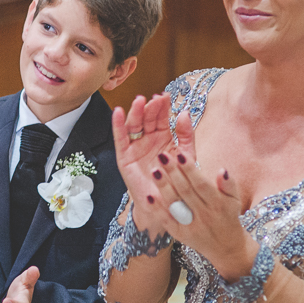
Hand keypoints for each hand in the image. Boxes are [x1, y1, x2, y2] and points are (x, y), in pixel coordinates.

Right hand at [112, 94, 178, 234]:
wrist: (166, 205)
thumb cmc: (177, 181)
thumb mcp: (186, 156)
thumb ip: (186, 135)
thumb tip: (184, 112)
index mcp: (163, 137)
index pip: (161, 117)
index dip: (163, 106)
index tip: (166, 97)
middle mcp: (148, 139)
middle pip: (147, 118)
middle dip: (150, 108)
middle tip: (155, 100)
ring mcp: (135, 147)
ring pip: (134, 125)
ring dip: (135, 112)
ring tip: (139, 101)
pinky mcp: (124, 157)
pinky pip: (120, 139)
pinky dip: (117, 125)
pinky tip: (117, 112)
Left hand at [149, 117, 257, 281]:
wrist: (226, 248)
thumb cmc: (228, 217)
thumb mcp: (234, 200)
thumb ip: (229, 185)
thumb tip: (221, 170)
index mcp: (217, 204)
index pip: (201, 184)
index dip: (190, 169)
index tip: (179, 153)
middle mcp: (204, 215)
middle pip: (185, 192)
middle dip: (173, 173)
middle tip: (162, 156)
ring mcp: (190, 226)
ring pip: (175, 204)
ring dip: (163, 187)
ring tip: (154, 170)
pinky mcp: (180, 235)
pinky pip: (167, 221)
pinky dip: (157, 209)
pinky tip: (148, 196)